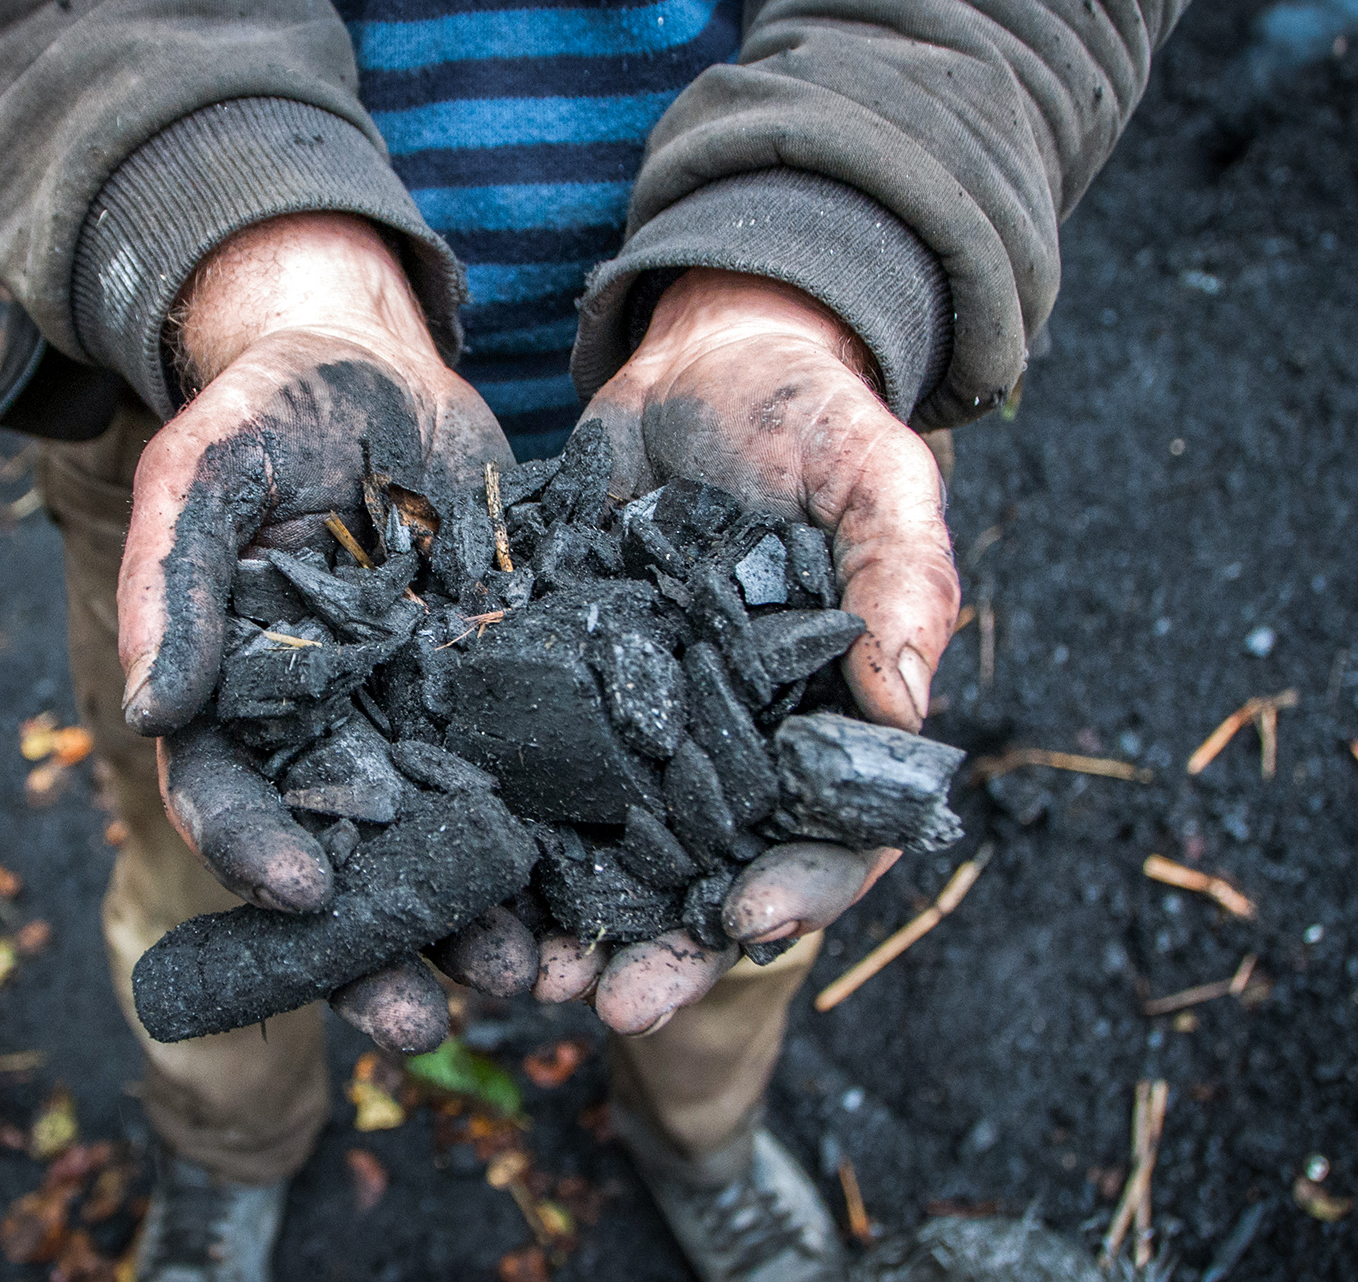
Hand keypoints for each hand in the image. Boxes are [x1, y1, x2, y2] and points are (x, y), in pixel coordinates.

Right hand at [118, 212, 515, 1048]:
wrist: (376, 362)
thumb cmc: (267, 411)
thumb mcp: (208, 470)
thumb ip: (174, 580)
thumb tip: (149, 706)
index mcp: (237, 699)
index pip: (231, 797)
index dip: (256, 853)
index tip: (304, 895)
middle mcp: (324, 732)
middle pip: (341, 858)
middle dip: (376, 944)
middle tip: (420, 1019)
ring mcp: (414, 720)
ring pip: (440, 843)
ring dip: (474, 920)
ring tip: (524, 979)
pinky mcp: (498, 693)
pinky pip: (525, 778)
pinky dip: (556, 841)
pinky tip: (599, 892)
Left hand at [543, 269, 959, 1031]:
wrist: (702, 357)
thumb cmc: (813, 414)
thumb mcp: (878, 473)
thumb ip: (904, 578)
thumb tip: (905, 702)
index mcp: (825, 724)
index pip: (829, 837)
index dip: (799, 889)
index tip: (750, 919)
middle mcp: (733, 751)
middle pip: (708, 879)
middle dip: (666, 949)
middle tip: (612, 1001)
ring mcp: (641, 729)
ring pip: (609, 855)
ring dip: (569, 922)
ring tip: (522, 974)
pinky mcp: (558, 689)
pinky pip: (524, 775)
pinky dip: (495, 830)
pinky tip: (452, 867)